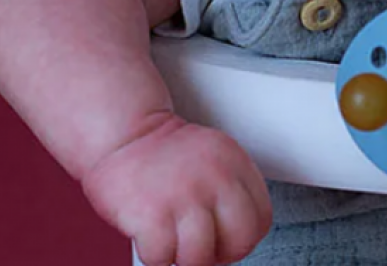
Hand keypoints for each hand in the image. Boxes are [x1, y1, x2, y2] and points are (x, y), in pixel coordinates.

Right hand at [81, 113, 271, 265]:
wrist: (125, 133)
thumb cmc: (167, 156)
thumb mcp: (216, 158)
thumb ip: (233, 189)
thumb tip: (242, 234)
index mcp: (236, 163)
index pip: (261, 219)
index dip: (244, 239)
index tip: (227, 241)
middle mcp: (216, 178)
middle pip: (240, 241)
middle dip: (220, 255)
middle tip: (202, 250)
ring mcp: (184, 196)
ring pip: (200, 258)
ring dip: (183, 258)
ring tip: (172, 241)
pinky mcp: (151, 214)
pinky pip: (162, 258)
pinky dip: (155, 256)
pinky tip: (151, 237)